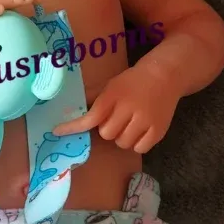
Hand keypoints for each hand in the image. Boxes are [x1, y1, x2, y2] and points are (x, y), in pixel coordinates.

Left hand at [54, 68, 178, 152]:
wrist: (166, 75)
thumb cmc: (133, 82)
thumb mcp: (112, 85)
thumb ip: (94, 99)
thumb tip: (70, 110)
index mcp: (114, 95)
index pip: (90, 117)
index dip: (73, 127)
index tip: (57, 132)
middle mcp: (129, 108)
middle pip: (106, 134)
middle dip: (108, 129)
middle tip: (117, 118)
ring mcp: (145, 120)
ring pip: (122, 143)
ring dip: (122, 137)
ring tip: (130, 123)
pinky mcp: (158, 130)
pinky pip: (139, 148)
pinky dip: (137, 143)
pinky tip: (140, 130)